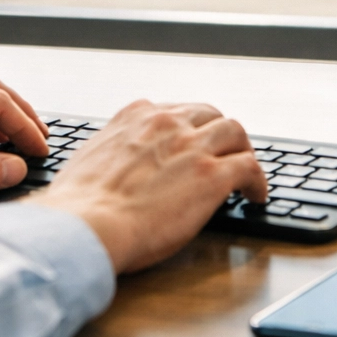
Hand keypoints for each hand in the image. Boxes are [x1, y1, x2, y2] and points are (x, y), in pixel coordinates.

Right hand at [30, 101, 266, 273]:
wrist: (87, 225)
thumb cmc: (79, 206)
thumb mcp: (88, 160)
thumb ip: (110, 154)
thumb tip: (113, 167)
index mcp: (134, 117)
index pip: (172, 111)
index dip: (186, 128)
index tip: (189, 142)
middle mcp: (167, 123)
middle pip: (208, 114)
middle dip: (218, 133)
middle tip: (223, 154)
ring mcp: (192, 146)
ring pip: (234, 132)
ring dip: (242, 150)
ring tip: (246, 172)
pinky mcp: (213, 175)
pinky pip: (250, 167)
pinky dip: (258, 180)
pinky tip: (255, 195)